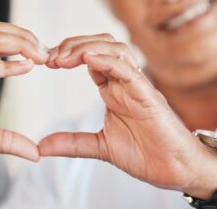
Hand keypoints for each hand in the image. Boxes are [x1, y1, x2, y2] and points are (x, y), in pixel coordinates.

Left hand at [40, 34, 216, 196]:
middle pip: (101, 45)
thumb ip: (72, 143)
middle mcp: (125, 82)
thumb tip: (42, 146)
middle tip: (51, 56)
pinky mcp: (148, 95)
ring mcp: (137, 86)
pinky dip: (108, 60)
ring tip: (64, 57)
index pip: (90, 58)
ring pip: (115, 49)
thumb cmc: (146, 155)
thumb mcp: (99, 147)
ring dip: (87, 47)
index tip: (46, 62)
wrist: (174, 170)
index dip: (67, 55)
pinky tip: (88, 59)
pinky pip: (128, 69)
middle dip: (74, 44)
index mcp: (114, 90)